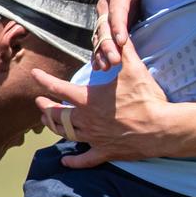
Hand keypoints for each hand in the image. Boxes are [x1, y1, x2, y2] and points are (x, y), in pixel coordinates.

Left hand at [34, 39, 185, 168]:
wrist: (160, 127)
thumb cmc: (145, 98)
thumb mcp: (134, 69)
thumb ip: (124, 50)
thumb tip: (119, 34)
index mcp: (88, 99)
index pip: (58, 88)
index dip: (44, 80)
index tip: (35, 74)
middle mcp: (85, 120)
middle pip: (56, 114)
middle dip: (45, 107)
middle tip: (40, 102)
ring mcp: (93, 138)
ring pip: (65, 134)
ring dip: (53, 127)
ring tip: (47, 121)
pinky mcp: (104, 152)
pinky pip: (84, 160)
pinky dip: (73, 162)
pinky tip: (65, 162)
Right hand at [92, 0, 159, 69]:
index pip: (117, 9)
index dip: (118, 25)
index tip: (122, 40)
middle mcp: (107, 4)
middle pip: (104, 27)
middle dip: (108, 44)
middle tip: (114, 61)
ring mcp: (105, 16)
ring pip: (100, 36)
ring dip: (101, 53)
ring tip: (104, 68)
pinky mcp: (107, 25)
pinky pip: (100, 40)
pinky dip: (98, 54)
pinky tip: (99, 68)